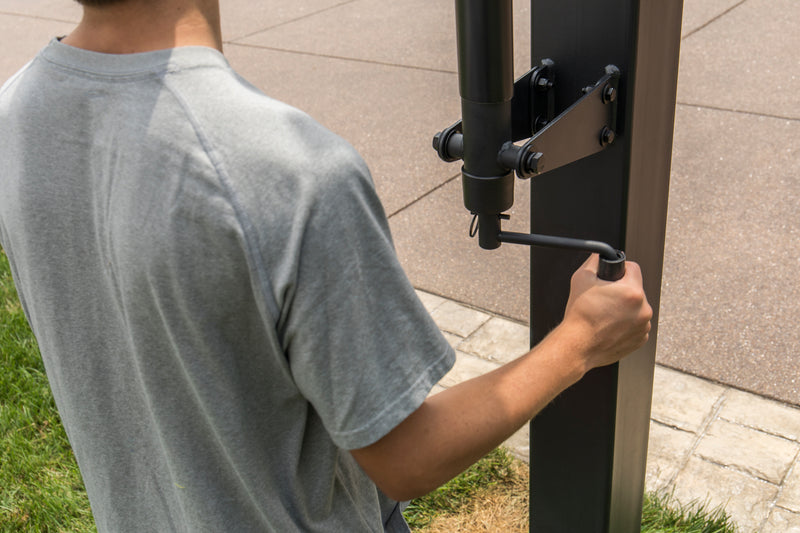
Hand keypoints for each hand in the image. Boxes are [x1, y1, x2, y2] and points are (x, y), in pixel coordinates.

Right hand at [560, 254, 651, 370]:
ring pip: (637, 307)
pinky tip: (610, 325)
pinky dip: (626, 323)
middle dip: (622, 291)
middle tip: (605, 298)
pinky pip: (636, 324)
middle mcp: (643, 309)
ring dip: (625, 308)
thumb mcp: (581, 278)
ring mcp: (643, 326)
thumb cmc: (580, 316)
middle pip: (635, 289)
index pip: (633, 268)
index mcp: (633, 292)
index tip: (612, 278)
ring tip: (606, 314)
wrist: (578, 346)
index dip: (620, 270)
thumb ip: (595, 261)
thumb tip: (601, 256)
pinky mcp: (641, 339)